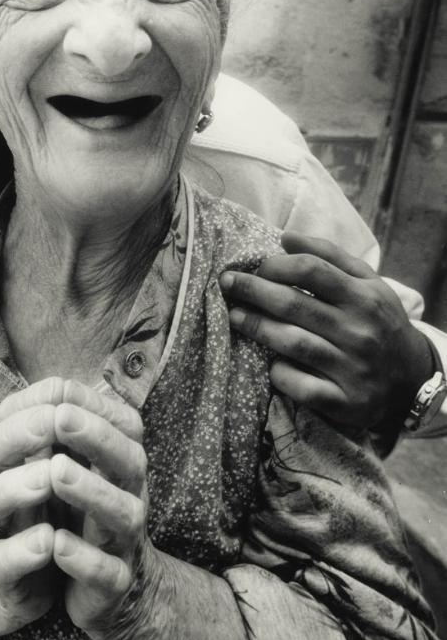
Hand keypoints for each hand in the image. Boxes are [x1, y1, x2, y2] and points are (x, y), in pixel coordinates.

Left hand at [6, 382, 155, 639]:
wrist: (108, 587)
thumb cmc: (78, 510)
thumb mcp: (69, 462)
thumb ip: (55, 428)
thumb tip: (35, 393)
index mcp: (124, 458)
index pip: (117, 419)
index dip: (79, 405)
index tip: (47, 398)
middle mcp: (131, 493)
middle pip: (129, 459)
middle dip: (96, 437)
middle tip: (62, 418)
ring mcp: (125, 539)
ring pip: (123, 513)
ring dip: (91, 492)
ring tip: (57, 472)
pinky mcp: (113, 584)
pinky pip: (105, 572)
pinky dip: (82, 557)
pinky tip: (56, 543)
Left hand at [219, 232, 434, 429]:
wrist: (412, 379)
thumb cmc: (378, 321)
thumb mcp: (368, 283)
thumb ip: (330, 257)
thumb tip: (286, 237)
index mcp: (364, 297)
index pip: (312, 271)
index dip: (276, 265)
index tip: (256, 267)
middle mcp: (359, 332)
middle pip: (294, 305)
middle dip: (253, 291)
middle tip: (227, 284)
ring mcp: (352, 369)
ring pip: (293, 344)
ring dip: (257, 327)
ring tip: (235, 316)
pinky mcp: (344, 402)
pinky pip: (301, 386)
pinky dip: (280, 373)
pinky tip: (269, 364)